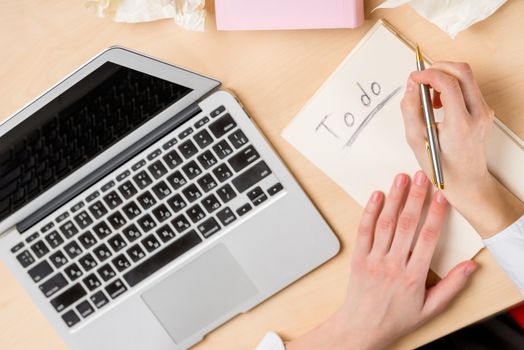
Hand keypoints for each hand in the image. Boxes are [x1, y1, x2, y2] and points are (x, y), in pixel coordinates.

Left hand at [287, 172, 476, 349]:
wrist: (363, 326)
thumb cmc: (397, 317)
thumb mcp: (430, 308)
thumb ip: (451, 286)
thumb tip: (470, 266)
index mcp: (413, 276)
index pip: (428, 238)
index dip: (436, 215)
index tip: (441, 196)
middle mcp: (393, 264)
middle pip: (406, 225)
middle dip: (415, 198)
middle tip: (421, 176)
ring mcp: (374, 260)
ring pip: (385, 224)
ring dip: (394, 198)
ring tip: (401, 178)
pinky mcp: (359, 258)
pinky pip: (364, 231)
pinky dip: (369, 212)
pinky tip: (376, 196)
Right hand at [401, 61, 523, 236]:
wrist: (466, 181)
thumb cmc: (441, 166)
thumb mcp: (416, 140)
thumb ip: (410, 109)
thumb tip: (412, 85)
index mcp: (461, 124)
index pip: (449, 83)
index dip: (428, 74)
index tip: (414, 77)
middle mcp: (478, 114)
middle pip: (462, 71)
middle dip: (438, 68)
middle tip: (421, 79)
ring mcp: (484, 111)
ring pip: (466, 76)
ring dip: (444, 78)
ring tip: (429, 98)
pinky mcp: (484, 110)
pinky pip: (467, 86)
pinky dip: (450, 87)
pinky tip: (439, 103)